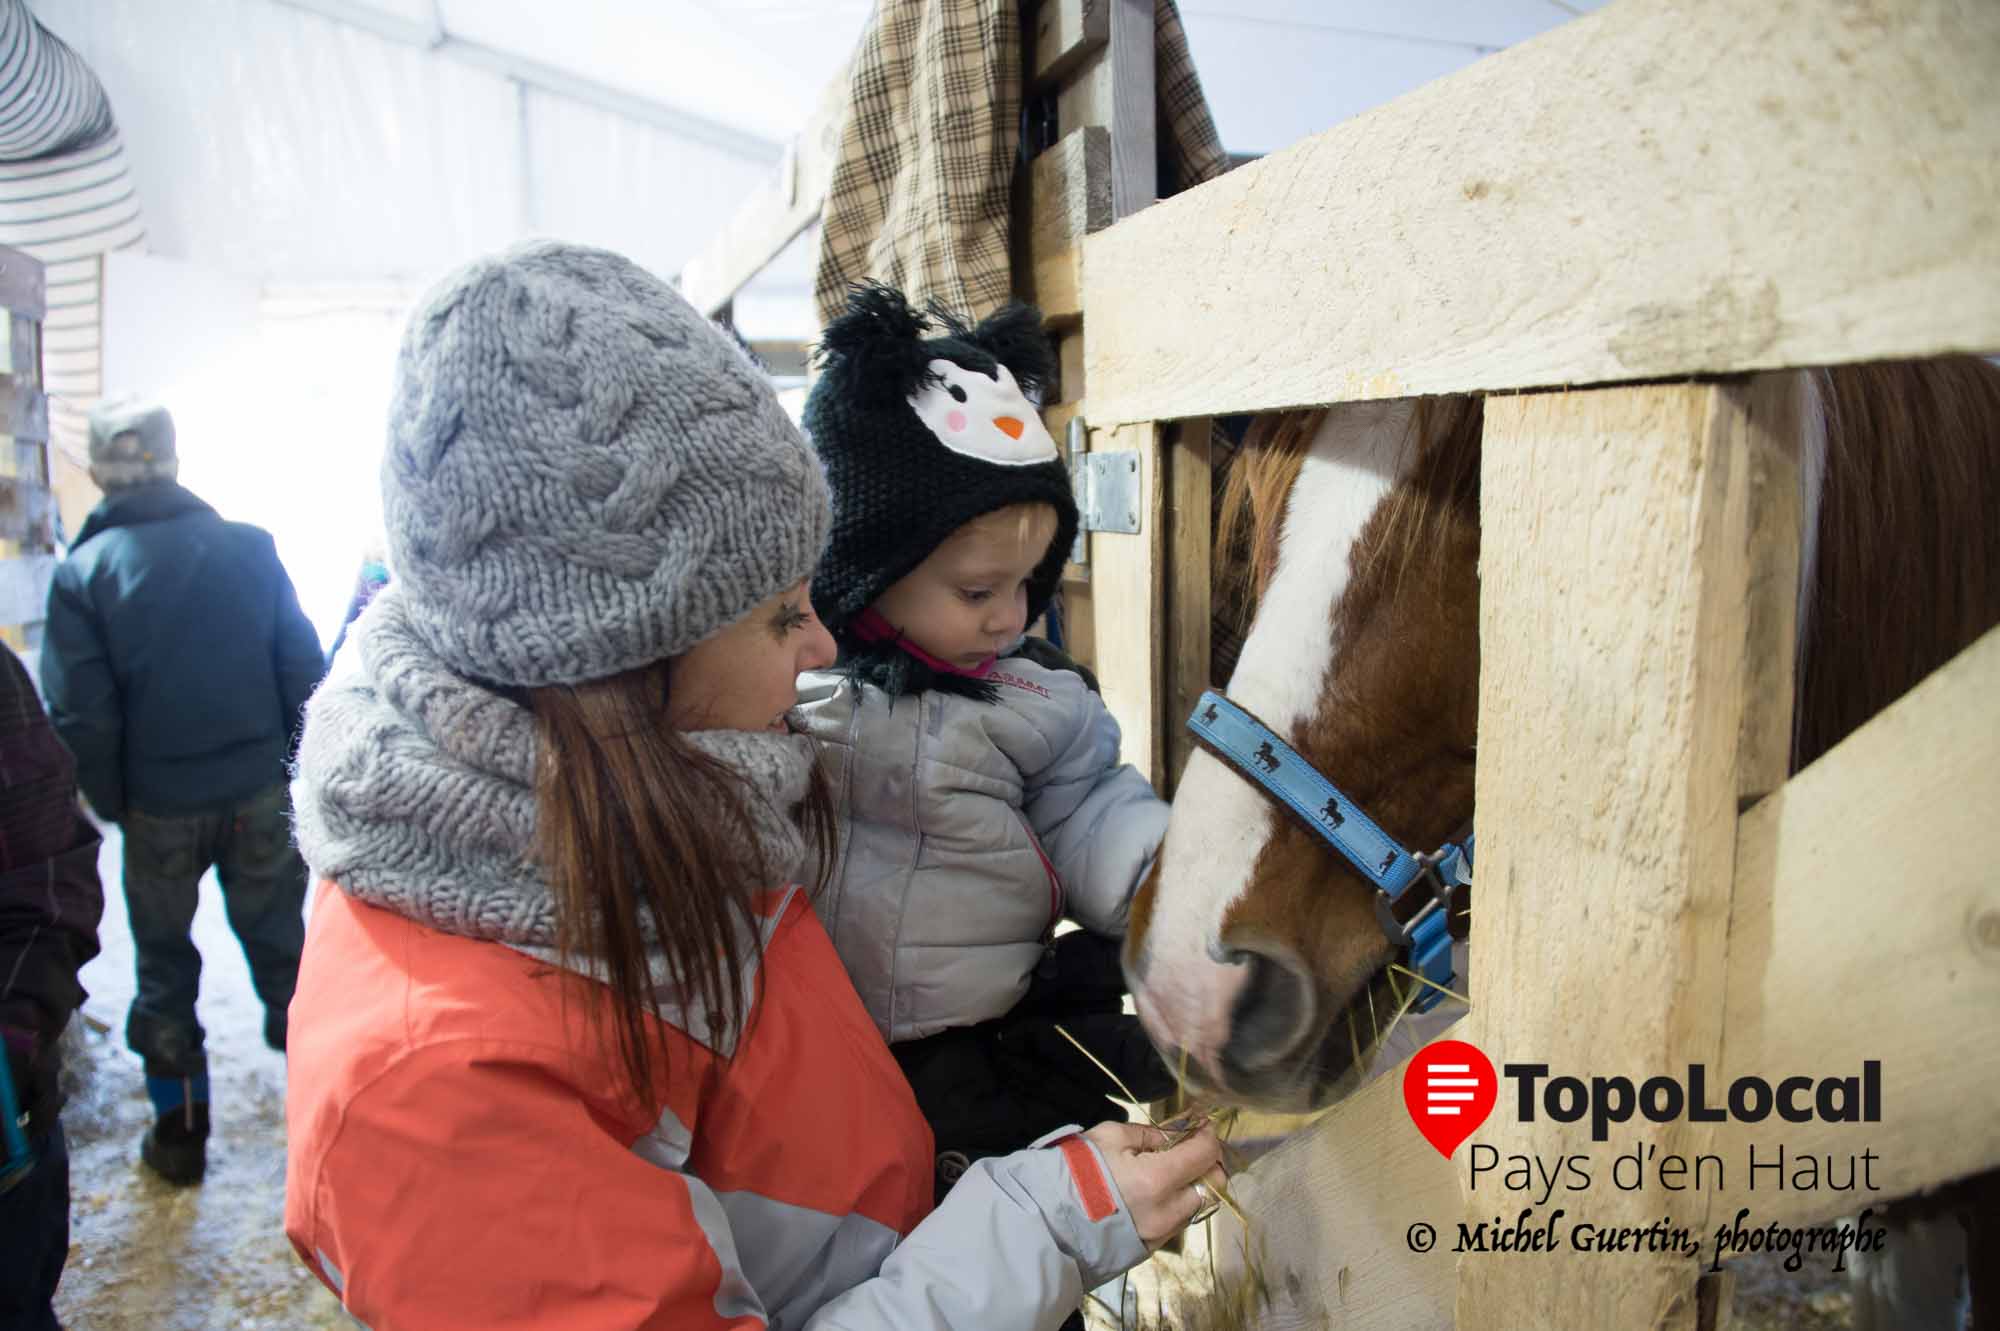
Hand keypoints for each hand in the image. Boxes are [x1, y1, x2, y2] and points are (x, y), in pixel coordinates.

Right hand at [1083, 1120, 1226, 1248]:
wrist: (1050, 1221)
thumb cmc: (1077, 1172)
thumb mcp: (1110, 1137)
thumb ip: (1150, 1134)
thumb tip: (1175, 1134)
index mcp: (1157, 1179)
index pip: (1205, 1154)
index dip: (1208, 1134)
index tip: (1202, 1124)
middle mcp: (1168, 1211)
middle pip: (1214, 1184)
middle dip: (1209, 1161)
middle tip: (1192, 1146)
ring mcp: (1162, 1233)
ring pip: (1201, 1205)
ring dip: (1196, 1183)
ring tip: (1175, 1168)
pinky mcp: (1154, 1246)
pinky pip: (1181, 1221)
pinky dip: (1180, 1202)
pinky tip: (1161, 1191)